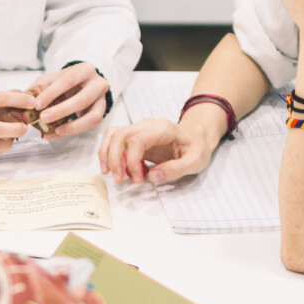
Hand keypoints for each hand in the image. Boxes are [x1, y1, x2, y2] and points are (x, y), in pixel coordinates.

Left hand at [29, 63, 109, 136]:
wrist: (84, 84)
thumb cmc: (66, 81)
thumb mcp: (53, 78)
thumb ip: (40, 86)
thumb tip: (24, 98)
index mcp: (84, 70)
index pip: (68, 80)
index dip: (52, 93)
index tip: (37, 104)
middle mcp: (97, 83)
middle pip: (83, 99)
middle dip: (62, 110)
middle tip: (43, 118)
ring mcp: (102, 99)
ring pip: (92, 116)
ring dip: (72, 126)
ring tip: (55, 131)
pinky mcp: (102, 112)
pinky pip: (90, 125)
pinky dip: (73, 131)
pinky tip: (58, 133)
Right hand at [96, 117, 217, 183]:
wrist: (196, 138)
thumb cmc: (196, 148)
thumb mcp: (195, 161)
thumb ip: (176, 169)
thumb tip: (152, 175)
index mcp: (163, 128)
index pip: (137, 140)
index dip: (132, 161)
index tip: (138, 179)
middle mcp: (148, 124)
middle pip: (120, 136)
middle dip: (114, 159)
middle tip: (118, 180)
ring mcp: (139, 127)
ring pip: (113, 134)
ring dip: (106, 154)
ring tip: (109, 173)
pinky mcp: (134, 135)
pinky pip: (115, 139)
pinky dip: (110, 153)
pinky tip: (119, 168)